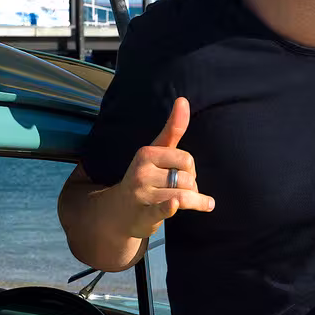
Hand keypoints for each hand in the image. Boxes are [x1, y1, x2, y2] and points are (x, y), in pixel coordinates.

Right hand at [103, 97, 213, 238]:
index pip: (186, 159)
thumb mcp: (156, 153)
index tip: (184, 174)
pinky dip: (169, 206)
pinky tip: (174, 204)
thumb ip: (172, 129)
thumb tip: (183, 99)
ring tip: (196, 203)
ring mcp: (142, 194)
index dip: (190, 169)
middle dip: (192, 186)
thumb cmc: (144, 178)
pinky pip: (162, 208)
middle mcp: (142, 172)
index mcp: (146, 154)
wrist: (118, 212)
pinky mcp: (144, 215)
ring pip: (184, 195)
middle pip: (188, 178)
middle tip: (182, 190)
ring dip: (195, 201)